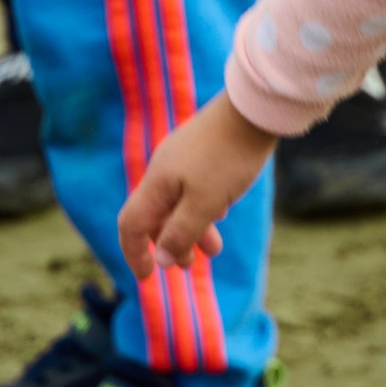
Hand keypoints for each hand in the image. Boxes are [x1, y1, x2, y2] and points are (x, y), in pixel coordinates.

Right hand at [122, 94, 281, 276]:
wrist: (255, 109)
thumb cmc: (229, 158)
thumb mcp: (205, 203)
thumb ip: (180, 233)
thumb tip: (160, 260)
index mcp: (157, 182)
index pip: (130, 224)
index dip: (134, 253)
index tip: (146, 277)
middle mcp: (164, 168)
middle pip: (155, 215)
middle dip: (169, 244)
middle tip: (189, 266)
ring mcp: (182, 158)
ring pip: (178, 202)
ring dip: (192, 229)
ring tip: (214, 249)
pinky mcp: (202, 151)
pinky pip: (193, 188)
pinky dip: (202, 208)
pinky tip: (222, 211)